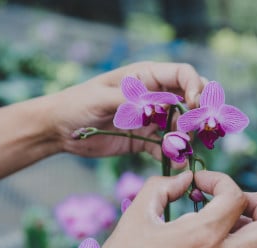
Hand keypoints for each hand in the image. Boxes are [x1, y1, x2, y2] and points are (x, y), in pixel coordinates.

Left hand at [50, 61, 205, 157]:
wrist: (59, 129)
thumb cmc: (77, 104)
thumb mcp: (102, 99)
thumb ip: (131, 101)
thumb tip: (161, 106)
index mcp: (144, 77)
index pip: (182, 74)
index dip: (195, 86)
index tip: (194, 105)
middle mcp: (153, 96)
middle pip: (188, 100)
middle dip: (197, 114)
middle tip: (195, 130)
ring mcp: (150, 119)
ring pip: (180, 126)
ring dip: (185, 138)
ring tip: (180, 150)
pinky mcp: (144, 140)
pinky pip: (165, 148)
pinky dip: (172, 155)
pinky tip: (174, 163)